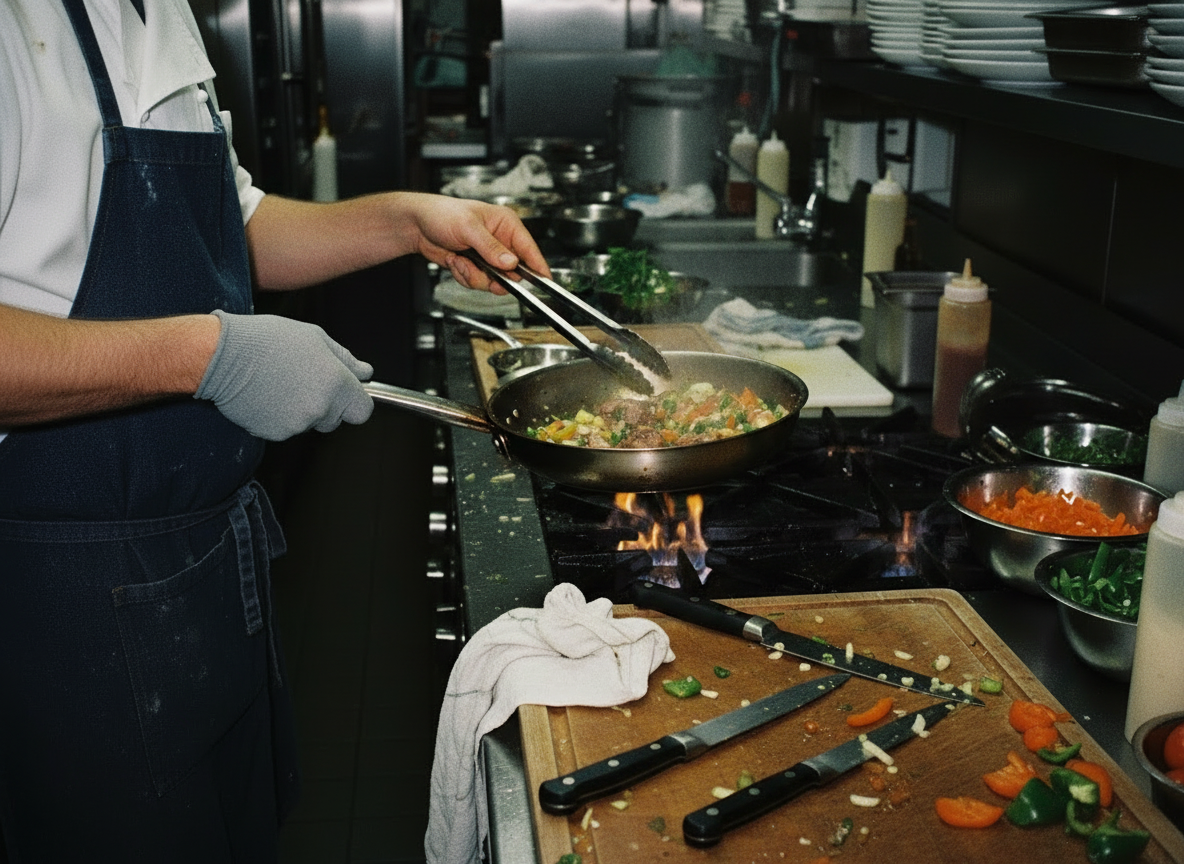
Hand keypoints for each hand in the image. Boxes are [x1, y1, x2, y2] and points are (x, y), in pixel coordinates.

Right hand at [195, 310, 372, 440]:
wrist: (222, 356)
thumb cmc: (267, 340)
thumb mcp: (315, 337)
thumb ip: (345, 359)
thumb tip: (365, 373)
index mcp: (336, 384)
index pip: (362, 411)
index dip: (354, 401)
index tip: (345, 393)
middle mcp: (320, 408)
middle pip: (336, 420)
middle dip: (326, 405)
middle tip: (303, 380)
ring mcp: (297, 424)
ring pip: (309, 424)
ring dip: (301, 410)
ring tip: (280, 382)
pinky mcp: (274, 433)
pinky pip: (286, 429)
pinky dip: (279, 417)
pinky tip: (267, 394)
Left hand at [398, 193, 550, 291]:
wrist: (417, 225)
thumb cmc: (442, 214)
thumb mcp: (469, 228)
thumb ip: (491, 248)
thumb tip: (510, 262)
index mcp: (506, 224)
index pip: (529, 248)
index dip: (537, 266)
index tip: (545, 281)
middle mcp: (500, 241)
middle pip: (512, 271)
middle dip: (494, 275)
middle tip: (481, 268)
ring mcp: (488, 256)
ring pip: (494, 281)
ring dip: (475, 275)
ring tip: (460, 260)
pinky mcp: (476, 266)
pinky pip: (479, 282)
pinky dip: (465, 276)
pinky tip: (455, 261)